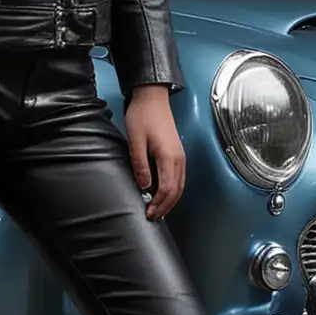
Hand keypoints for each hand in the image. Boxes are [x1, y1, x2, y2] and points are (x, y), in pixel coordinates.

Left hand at [124, 84, 184, 219]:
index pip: (167, 188)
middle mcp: (178, 158)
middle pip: (176, 190)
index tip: (148, 212)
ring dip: (171, 200)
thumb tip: (144, 185)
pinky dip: (173, 190)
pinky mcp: (177, 152)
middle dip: (166, 206)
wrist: (152, 97)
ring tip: (159, 210)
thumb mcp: (136, 140)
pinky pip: (179, 177)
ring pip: (180, 185)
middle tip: (153, 217)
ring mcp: (180, 155)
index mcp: (168, 156)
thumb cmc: (143, 116)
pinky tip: (165, 194)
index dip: (158, 203)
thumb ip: (140, 164)